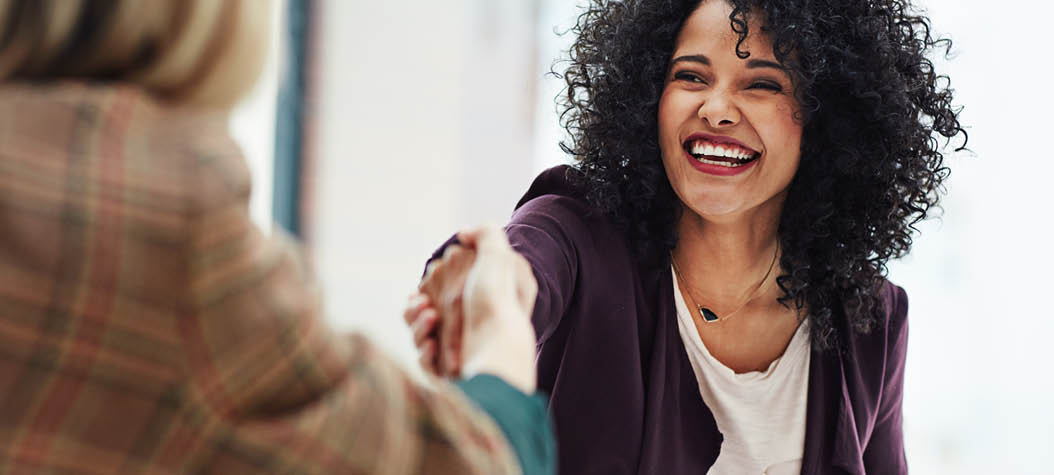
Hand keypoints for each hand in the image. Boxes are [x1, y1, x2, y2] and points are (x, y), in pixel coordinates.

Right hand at [408, 225, 537, 392]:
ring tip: (430, 318)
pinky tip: (433, 345)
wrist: (498, 349)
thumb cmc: (497, 302)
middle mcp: (467, 328)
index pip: (442, 292)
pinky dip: (424, 352)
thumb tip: (464, 233)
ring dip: (417, 325)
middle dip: (416, 307)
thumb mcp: (499, 257)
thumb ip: (485, 235)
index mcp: (476, 303)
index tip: (428, 282)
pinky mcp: (449, 373)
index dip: (430, 285)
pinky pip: (425, 361)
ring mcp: (458, 351)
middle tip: (423, 304)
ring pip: (419, 336)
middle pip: (424, 313)